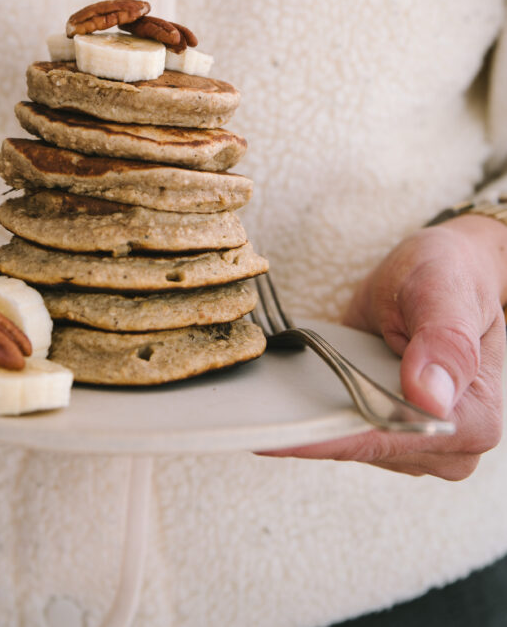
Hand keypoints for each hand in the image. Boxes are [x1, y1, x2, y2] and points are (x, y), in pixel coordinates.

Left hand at [260, 215, 506, 477]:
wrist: (446, 271)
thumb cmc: (449, 275)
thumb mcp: (443, 289)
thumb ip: (444, 339)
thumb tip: (429, 396)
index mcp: (471, 419)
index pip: (388, 439)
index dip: (329, 436)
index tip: (273, 434)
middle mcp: (447, 446)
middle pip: (362, 448)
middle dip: (307, 429)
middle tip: (247, 412)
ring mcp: (415, 444)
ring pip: (345, 444)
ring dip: (304, 421)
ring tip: (258, 399)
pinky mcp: (385, 430)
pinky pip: (340, 430)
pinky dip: (310, 412)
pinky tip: (278, 396)